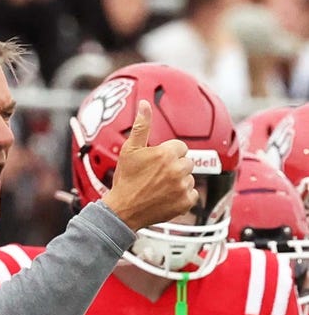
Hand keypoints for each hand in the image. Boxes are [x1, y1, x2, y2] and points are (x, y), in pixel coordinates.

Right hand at [103, 99, 197, 230]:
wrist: (122, 211)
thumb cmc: (125, 180)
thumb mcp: (129, 150)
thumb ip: (141, 126)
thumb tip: (145, 104)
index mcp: (166, 153)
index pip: (180, 147)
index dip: (167, 155)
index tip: (155, 164)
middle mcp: (177, 169)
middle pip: (187, 162)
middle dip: (174, 167)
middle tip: (156, 177)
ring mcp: (182, 187)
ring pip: (189, 178)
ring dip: (178, 182)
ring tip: (159, 188)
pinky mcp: (185, 203)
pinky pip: (192, 195)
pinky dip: (182, 197)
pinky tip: (166, 198)